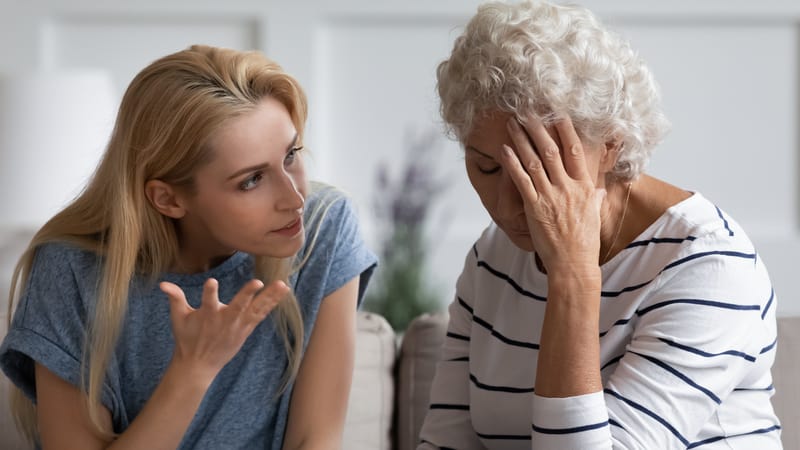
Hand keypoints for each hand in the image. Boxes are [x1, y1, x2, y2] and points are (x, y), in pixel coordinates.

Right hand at [160, 278, 288, 380]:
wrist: (198, 364)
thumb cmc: (187, 338)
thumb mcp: (178, 318)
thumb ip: (175, 298)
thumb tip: (162, 283)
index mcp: (207, 315)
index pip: (208, 301)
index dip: (209, 292)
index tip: (212, 282)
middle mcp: (225, 320)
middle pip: (238, 306)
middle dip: (247, 295)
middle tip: (257, 283)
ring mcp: (238, 326)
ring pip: (256, 309)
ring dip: (269, 297)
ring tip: (283, 285)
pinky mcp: (246, 329)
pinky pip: (261, 314)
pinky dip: (271, 304)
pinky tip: (282, 292)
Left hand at [500, 115, 604, 272]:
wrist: (573, 264)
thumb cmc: (584, 243)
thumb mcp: (594, 216)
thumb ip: (595, 199)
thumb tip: (601, 191)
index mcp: (584, 187)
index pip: (575, 151)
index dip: (566, 130)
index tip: (557, 113)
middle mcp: (568, 188)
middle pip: (551, 150)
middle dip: (538, 128)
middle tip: (527, 111)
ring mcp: (550, 196)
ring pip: (534, 161)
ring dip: (522, 140)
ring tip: (513, 123)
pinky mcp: (535, 207)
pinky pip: (521, 181)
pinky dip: (512, 164)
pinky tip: (505, 150)